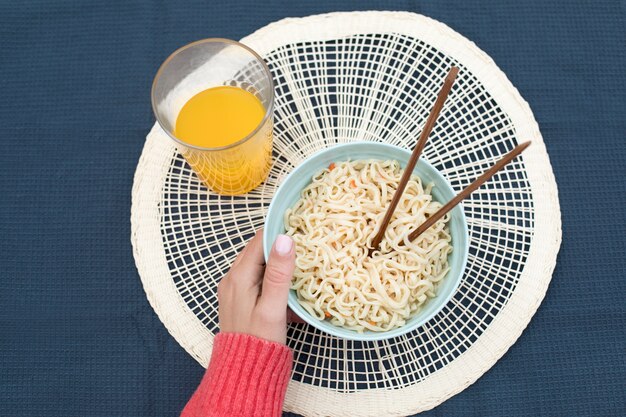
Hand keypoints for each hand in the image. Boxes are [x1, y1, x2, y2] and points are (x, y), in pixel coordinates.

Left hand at [217, 230, 295, 344]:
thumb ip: (278, 273)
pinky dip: (269, 276)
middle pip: (257, 250)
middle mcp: (231, 278)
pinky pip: (254, 277)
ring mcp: (232, 288)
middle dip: (279, 246)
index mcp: (239, 276)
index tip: (301, 232)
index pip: (260, 240)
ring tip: (298, 264)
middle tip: (305, 246)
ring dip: (275, 262)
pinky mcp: (237, 298)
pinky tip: (285, 284)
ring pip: (256, 263)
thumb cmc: (260, 341)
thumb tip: (285, 239)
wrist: (243, 371)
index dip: (280, 234)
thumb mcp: (273, 307)